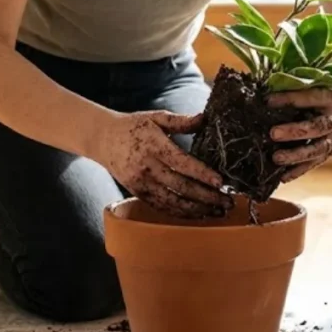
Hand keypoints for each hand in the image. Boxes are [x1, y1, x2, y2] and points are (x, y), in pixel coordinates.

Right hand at [92, 110, 232, 216]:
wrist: (103, 139)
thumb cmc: (134, 126)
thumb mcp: (156, 118)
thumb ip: (180, 121)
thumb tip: (205, 118)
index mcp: (154, 146)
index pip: (181, 162)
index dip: (202, 174)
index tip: (220, 182)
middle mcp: (146, 167)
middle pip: (180, 186)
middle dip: (207, 197)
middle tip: (228, 202)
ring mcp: (141, 183)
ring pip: (172, 202)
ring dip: (197, 209)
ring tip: (218, 212)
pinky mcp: (137, 193)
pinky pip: (161, 207)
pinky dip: (181, 213)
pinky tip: (198, 214)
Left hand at [267, 87, 331, 182]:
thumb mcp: (323, 84)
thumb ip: (301, 88)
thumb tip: (269, 93)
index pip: (310, 98)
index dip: (290, 99)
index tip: (268, 101)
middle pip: (316, 127)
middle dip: (294, 131)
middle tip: (273, 133)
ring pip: (316, 150)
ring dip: (295, 156)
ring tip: (276, 158)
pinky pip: (315, 163)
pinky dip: (299, 171)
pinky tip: (282, 177)